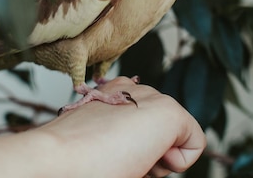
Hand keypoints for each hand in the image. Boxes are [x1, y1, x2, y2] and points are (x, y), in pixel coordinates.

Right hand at [40, 76, 205, 176]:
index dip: (131, 151)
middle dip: (147, 154)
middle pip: (159, 133)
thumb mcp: (96, 138)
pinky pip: (195, 145)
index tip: (108, 155)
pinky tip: (148, 159)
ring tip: (127, 159)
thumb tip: (136, 149)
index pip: (139, 126)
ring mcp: (152, 98)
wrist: (58, 158)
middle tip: (119, 160)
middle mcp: (133, 90)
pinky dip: (178, 163)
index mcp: (112, 94)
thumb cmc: (72, 160)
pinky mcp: (170, 112)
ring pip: (174, 139)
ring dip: (157, 158)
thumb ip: (115, 134)